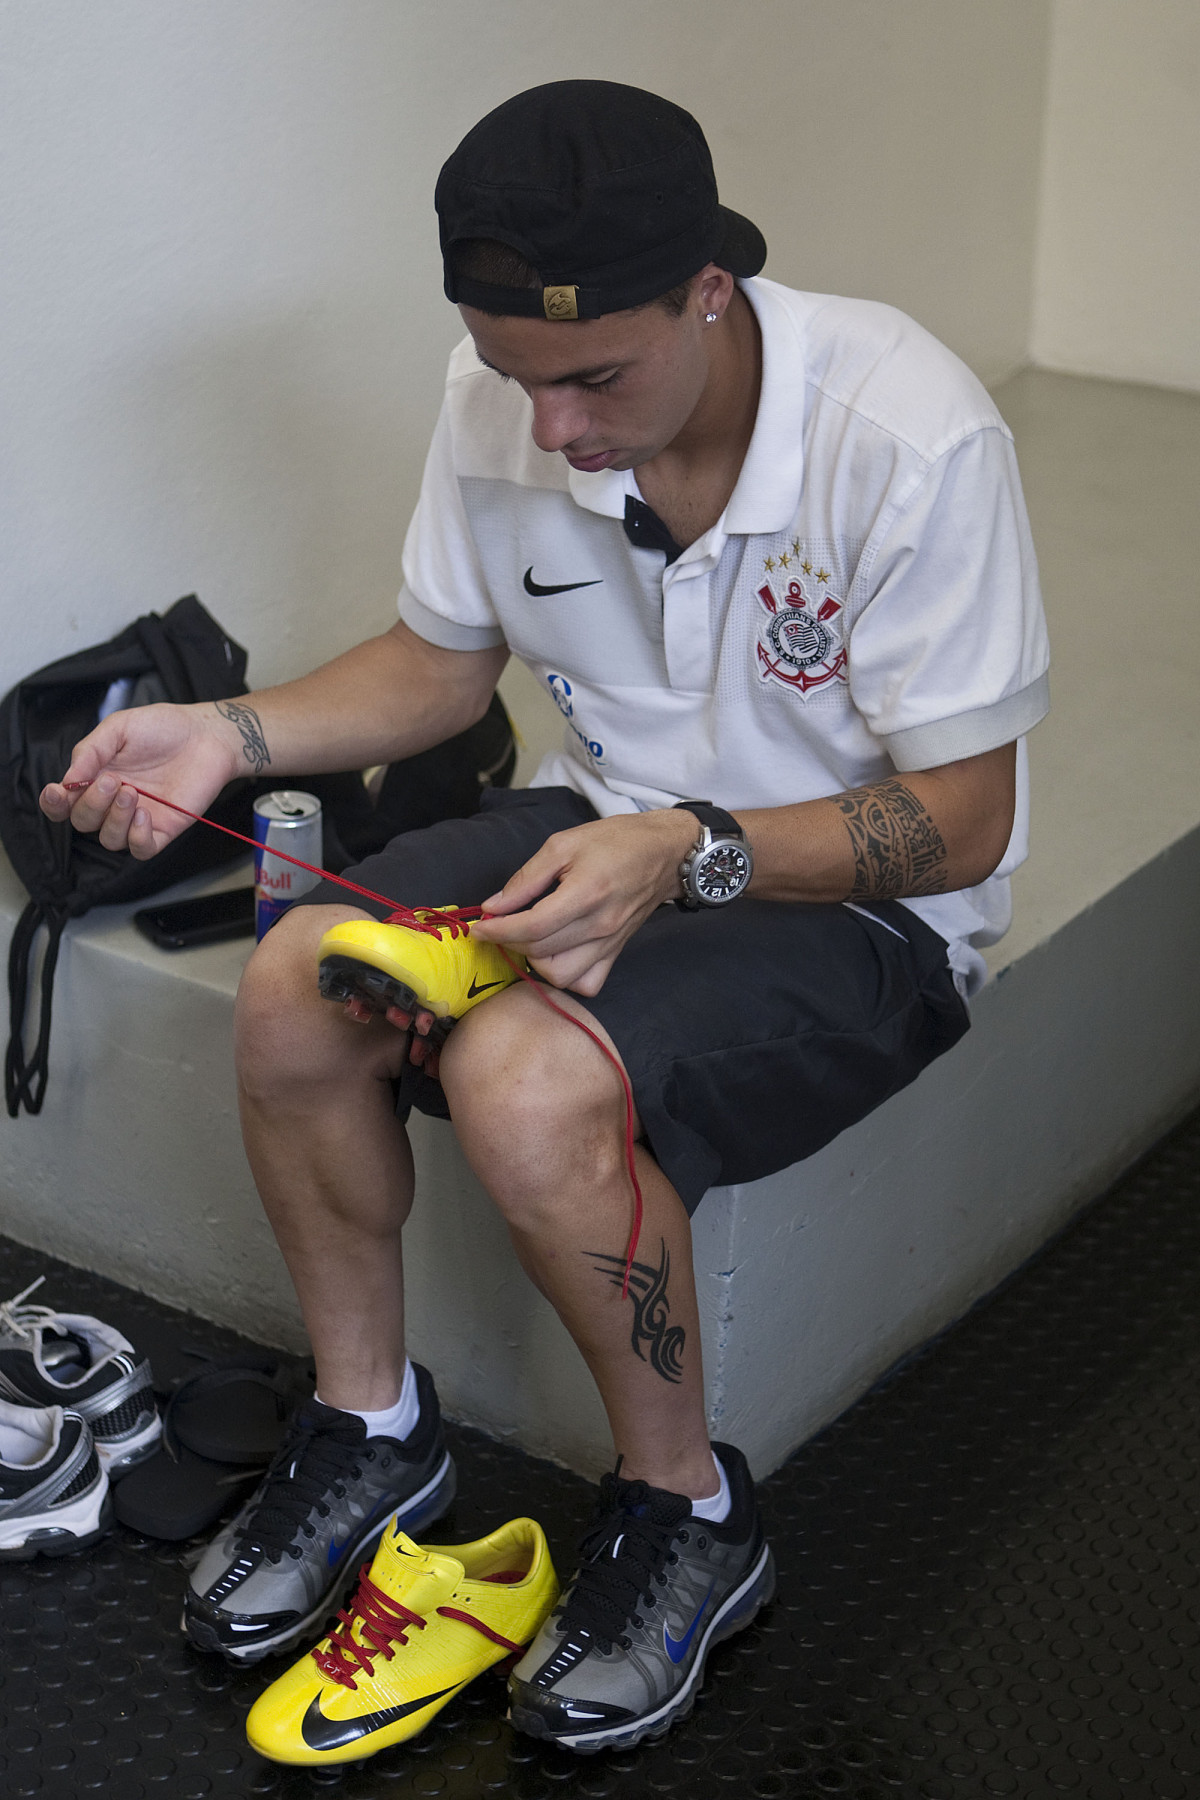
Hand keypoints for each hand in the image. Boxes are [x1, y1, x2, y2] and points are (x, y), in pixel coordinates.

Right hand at [38, 702, 241, 859]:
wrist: (206, 735)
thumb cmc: (163, 728)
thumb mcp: (118, 728)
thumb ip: (89, 751)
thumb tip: (66, 781)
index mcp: (96, 778)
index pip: (64, 804)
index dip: (53, 805)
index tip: (57, 792)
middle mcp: (113, 802)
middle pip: (83, 822)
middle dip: (91, 804)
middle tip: (113, 780)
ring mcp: (138, 818)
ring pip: (108, 839)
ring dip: (113, 819)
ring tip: (132, 792)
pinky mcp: (163, 829)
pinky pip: (141, 850)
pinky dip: (137, 837)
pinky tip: (144, 814)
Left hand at [470, 809, 696, 995]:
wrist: (665, 853)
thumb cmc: (615, 842)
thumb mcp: (564, 844)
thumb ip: (527, 878)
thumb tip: (495, 906)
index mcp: (586, 892)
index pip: (533, 925)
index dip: (498, 930)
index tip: (480, 926)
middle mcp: (599, 924)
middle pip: (541, 950)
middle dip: (510, 941)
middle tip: (501, 924)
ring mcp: (610, 943)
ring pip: (561, 975)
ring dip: (535, 961)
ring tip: (530, 938)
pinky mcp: (616, 952)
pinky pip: (587, 983)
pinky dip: (566, 976)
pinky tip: (557, 954)